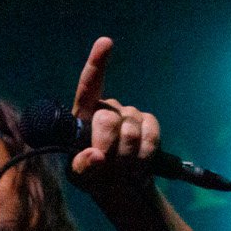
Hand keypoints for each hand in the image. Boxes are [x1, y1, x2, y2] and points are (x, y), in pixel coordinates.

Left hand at [66, 36, 161, 199]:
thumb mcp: (80, 176)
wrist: (121, 188)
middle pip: (107, 120)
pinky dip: (144, 157)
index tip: (106, 42)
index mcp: (84, 115)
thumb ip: (82, 167)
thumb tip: (97, 157)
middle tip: (108, 170)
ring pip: (130, 133)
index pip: (89, 85)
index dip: (97, 63)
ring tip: (122, 172)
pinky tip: (139, 167)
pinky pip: (150, 137)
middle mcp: (108, 108)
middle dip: (107, 148)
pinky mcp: (149, 123)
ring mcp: (130, 115)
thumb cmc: (93, 177)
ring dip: (126, 160)